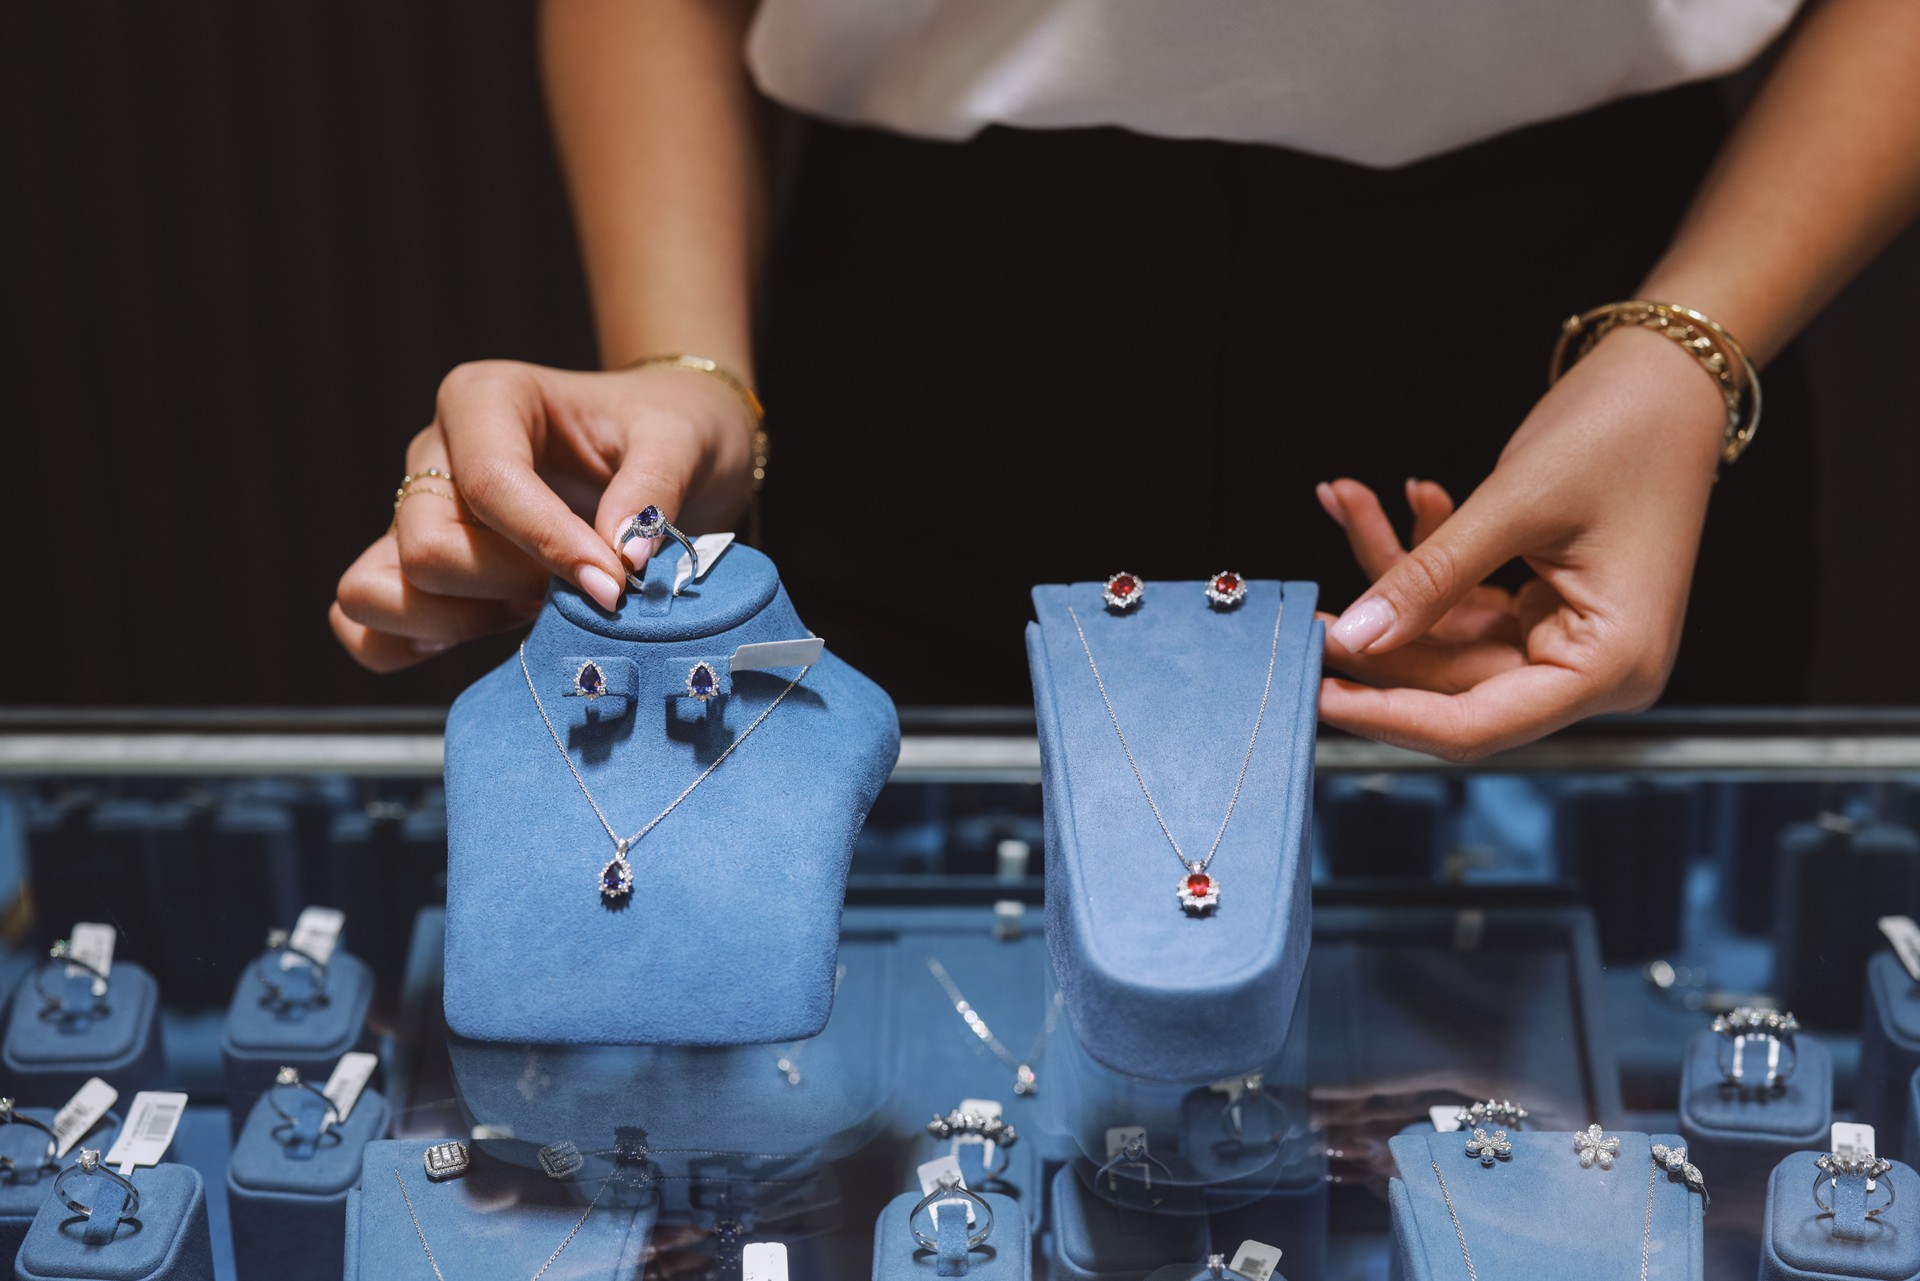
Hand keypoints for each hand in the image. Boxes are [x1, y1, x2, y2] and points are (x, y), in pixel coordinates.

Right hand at [331, 360, 755, 672]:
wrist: (667, 447)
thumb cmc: (670, 430)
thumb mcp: (684, 442)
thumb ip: (654, 492)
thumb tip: (622, 557)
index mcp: (486, 400)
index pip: (488, 483)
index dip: (547, 546)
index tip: (613, 587)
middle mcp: (435, 454)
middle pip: (427, 546)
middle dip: (510, 586)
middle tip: (584, 591)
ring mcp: (418, 515)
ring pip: (377, 590)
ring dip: (460, 621)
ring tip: (536, 610)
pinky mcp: (419, 572)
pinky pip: (365, 626)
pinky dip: (411, 646)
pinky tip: (489, 635)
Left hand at [1315, 326, 1729, 760]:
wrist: (1669, 375)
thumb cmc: (1623, 432)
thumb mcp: (1513, 507)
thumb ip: (1428, 580)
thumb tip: (1353, 638)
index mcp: (1610, 667)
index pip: (1479, 725)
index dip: (1391, 716)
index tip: (1318, 692)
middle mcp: (1592, 669)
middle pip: (1453, 685)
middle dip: (1379, 634)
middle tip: (1307, 608)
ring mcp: (1565, 639)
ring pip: (1445, 637)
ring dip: (1394, 573)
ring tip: (1351, 501)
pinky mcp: (1543, 607)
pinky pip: (1462, 603)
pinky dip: (1426, 557)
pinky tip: (1405, 499)